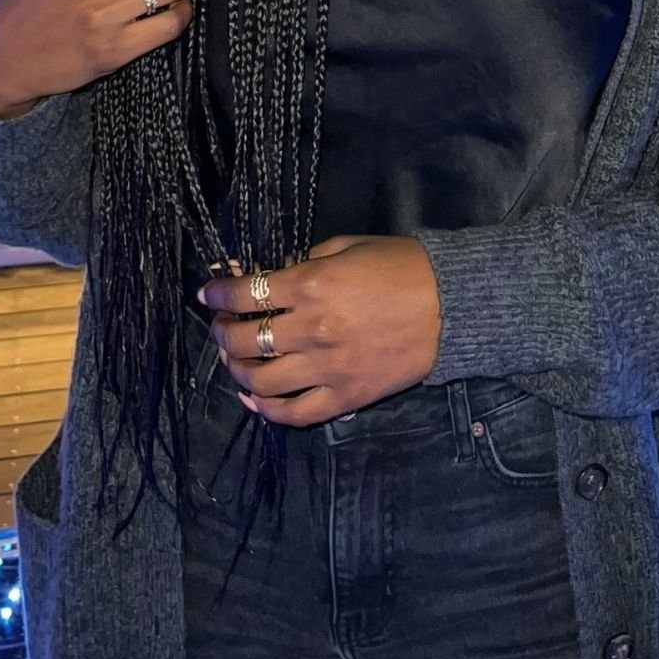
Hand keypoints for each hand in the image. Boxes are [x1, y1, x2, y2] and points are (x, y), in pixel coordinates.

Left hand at [198, 234, 441, 426]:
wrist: (450, 306)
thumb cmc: (400, 266)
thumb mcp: (348, 246)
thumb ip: (306, 260)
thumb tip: (268, 276)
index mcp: (312, 283)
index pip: (247, 292)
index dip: (219, 294)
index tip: (207, 295)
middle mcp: (312, 328)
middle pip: (246, 338)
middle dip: (223, 332)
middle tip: (222, 327)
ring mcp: (327, 368)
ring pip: (261, 379)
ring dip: (237, 369)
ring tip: (234, 360)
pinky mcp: (344, 397)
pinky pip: (294, 412)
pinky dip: (265, 408)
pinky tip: (253, 397)